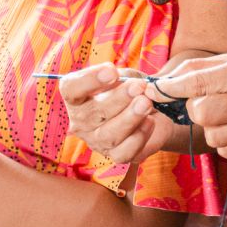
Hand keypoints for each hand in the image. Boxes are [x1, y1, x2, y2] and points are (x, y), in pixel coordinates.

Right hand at [60, 64, 174, 163]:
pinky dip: (139, 136)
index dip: (89, 80)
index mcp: (77, 97)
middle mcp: (81, 121)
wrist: (154, 111)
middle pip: (91, 113)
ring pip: (108, 135)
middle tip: (138, 87)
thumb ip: (125, 78)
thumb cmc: (132, 89)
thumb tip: (131, 85)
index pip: (71, 89)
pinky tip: (150, 121)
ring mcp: (96, 141)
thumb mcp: (127, 76)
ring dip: (129, 118)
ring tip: (146, 103)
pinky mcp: (116, 155)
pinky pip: (125, 152)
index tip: (111, 70)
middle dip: (117, 99)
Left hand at [151, 49, 226, 159]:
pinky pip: (226, 150)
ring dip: (210, 124)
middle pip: (201, 113)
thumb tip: (169, 80)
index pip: (199, 82)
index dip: (172, 86)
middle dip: (195, 106)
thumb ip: (206, 68)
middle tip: (206, 97)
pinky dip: (223, 138)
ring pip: (211, 136)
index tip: (154, 89)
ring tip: (226, 110)